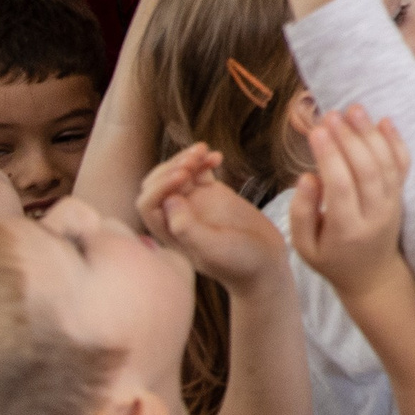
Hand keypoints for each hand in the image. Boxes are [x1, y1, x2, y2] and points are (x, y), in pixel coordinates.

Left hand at [139, 144, 290, 291]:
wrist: (266, 263)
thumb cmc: (240, 263)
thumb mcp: (214, 250)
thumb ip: (188, 229)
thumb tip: (169, 200)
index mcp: (170, 233)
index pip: (148, 203)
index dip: (160, 186)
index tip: (183, 176)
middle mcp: (177, 216)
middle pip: (158, 184)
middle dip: (171, 168)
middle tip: (193, 162)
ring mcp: (194, 203)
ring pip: (177, 173)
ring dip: (186, 158)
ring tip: (204, 151)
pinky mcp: (212, 193)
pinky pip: (199, 171)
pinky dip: (204, 160)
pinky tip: (218, 157)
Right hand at [289, 107, 411, 303]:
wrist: (372, 276)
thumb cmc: (331, 259)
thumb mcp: (305, 247)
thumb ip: (301, 213)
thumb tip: (307, 177)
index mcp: (347, 230)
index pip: (341, 187)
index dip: (330, 157)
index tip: (316, 131)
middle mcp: (375, 215)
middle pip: (367, 171)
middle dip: (349, 139)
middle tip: (331, 114)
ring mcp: (393, 205)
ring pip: (386, 165)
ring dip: (371, 134)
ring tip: (353, 109)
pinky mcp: (401, 196)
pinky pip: (403, 166)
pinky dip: (396, 142)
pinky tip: (384, 121)